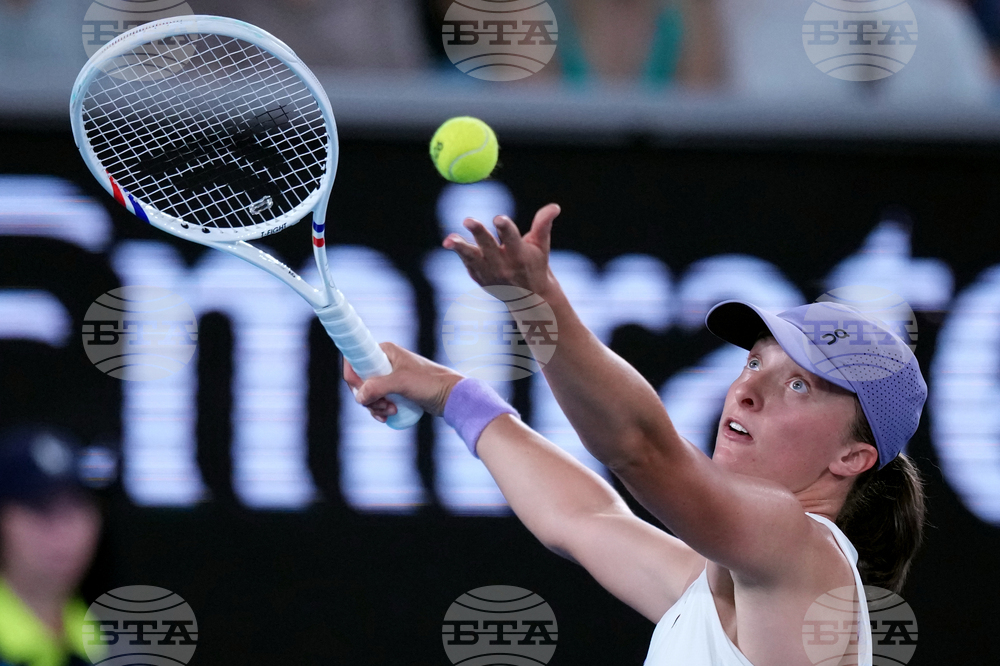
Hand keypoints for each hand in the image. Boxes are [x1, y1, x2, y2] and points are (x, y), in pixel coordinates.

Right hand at [343, 342, 463, 420]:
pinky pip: (377, 401)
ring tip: (391, 411)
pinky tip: (389, 416)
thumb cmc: (429, 383)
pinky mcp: (394, 390)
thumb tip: (359, 397)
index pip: (355, 358)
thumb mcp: (401, 383)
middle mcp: (384, 362)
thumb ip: (377, 387)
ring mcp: (389, 377)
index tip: (360, 391)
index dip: (352, 376)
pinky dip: (380, 410)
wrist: (450, 396)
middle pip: (359, 381)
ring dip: (375, 406)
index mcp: (384, 351)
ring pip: (368, 394)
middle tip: (382, 405)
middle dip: (367, 397)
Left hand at [443, 203, 560, 298]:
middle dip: (479, 232)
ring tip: (448, 240)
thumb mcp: (541, 246)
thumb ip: (543, 224)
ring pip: (472, 258)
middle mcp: (503, 265)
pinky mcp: (479, 277)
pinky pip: (467, 262)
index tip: (498, 218)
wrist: (528, 297)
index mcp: (520, 255)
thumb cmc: (535, 264)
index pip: (512, 239)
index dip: (505, 228)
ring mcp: (489, 273)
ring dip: (460, 247)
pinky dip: (459, 251)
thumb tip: (555, 206)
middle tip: (468, 219)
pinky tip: (452, 242)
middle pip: (489, 246)